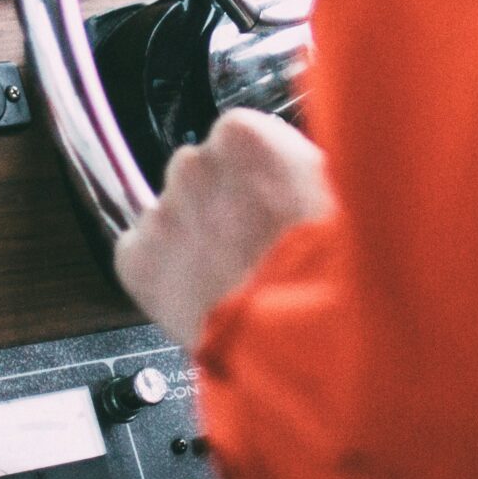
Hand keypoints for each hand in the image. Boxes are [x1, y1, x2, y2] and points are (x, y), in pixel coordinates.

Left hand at [115, 111, 332, 349]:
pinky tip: (197, 290)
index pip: (236, 136)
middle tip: (251, 241)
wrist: (296, 342)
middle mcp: (195, 166)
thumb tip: (297, 165)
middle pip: (199, 171)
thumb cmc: (327, 272)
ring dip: (192, 234)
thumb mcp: (340, 193)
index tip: (268, 197)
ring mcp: (161, 213)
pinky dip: (160, 269)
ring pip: (171, 212)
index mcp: (245, 138)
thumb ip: (302, 165)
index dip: (256, 174)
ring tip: (229, 274)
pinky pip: (140, 252)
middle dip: (220, 201)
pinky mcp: (137, 259)